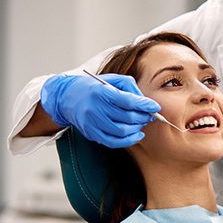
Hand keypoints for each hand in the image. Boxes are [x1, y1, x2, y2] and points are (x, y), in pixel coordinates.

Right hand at [40, 74, 160, 147]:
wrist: (68, 97)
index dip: (144, 105)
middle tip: (150, 115)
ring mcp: (92, 123)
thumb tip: (145, 101)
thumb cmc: (94, 87)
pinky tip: (136, 135)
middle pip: (127, 117)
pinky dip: (128, 141)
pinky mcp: (91, 133)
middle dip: (143, 117)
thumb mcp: (112, 80)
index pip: (128, 101)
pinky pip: (113, 142)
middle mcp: (95, 108)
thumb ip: (130, 87)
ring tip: (142, 123)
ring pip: (122, 132)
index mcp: (101, 92)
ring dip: (137, 129)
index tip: (155, 107)